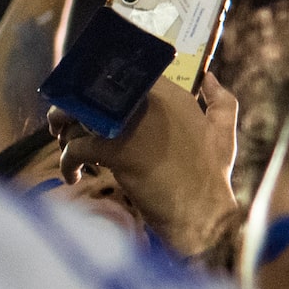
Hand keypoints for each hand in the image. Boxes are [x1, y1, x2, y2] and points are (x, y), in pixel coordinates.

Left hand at [50, 67, 238, 257]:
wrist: (202, 212)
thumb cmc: (212, 174)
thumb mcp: (224, 132)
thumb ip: (221, 100)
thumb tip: (210, 77)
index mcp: (171, 94)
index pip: (120, 75)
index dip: (98, 88)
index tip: (91, 105)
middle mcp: (148, 102)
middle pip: (91, 92)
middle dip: (70, 108)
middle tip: (65, 128)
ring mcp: (130, 126)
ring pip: (76, 118)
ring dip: (64, 135)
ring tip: (67, 150)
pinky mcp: (115, 152)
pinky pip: (74, 150)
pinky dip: (66, 164)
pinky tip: (72, 176)